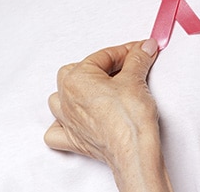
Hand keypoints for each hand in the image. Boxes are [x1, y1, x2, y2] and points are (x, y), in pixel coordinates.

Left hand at [45, 40, 160, 163]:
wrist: (133, 150)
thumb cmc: (129, 119)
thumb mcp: (135, 79)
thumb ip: (137, 59)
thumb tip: (143, 48)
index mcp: (76, 78)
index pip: (102, 56)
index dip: (125, 51)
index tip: (138, 51)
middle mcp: (66, 98)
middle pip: (76, 72)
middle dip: (99, 68)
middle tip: (124, 68)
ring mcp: (67, 120)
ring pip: (61, 98)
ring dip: (77, 91)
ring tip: (99, 89)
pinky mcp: (74, 140)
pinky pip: (56, 131)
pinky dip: (61, 125)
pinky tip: (74, 121)